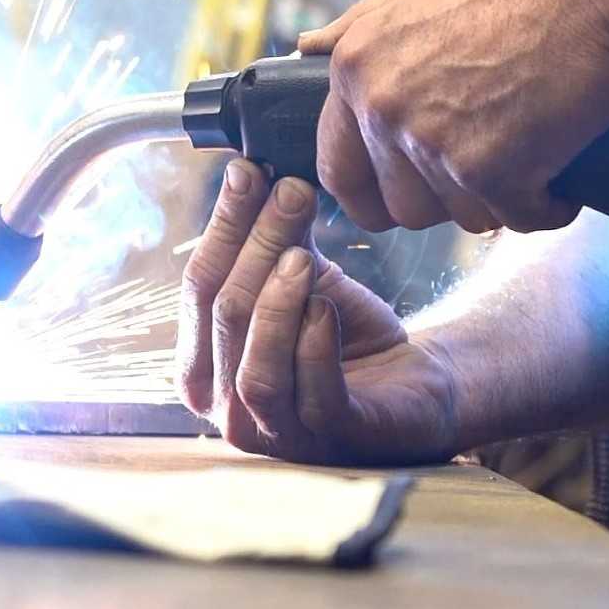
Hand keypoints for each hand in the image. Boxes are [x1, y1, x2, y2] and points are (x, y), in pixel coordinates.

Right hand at [175, 159, 459, 464]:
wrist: (410, 379)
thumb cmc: (341, 333)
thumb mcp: (300, 276)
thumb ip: (271, 236)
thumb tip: (250, 170)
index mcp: (204, 365)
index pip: (198, 287)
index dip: (223, 226)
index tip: (248, 170)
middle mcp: (227, 408)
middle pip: (226, 318)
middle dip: (256, 247)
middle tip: (290, 192)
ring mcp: (277, 434)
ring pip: (256, 368)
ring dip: (277, 303)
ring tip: (302, 255)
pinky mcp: (332, 439)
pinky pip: (312, 395)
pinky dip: (315, 347)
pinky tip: (327, 310)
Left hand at [299, 0, 608, 234]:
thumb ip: (359, 28)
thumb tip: (306, 48)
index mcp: (356, 69)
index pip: (337, 169)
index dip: (371, 194)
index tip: (399, 198)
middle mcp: (383, 109)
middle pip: (403, 207)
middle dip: (447, 199)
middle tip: (489, 167)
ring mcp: (434, 143)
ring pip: (462, 218)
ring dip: (500, 200)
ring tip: (531, 156)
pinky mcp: (491, 170)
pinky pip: (518, 218)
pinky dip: (546, 204)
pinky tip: (559, 172)